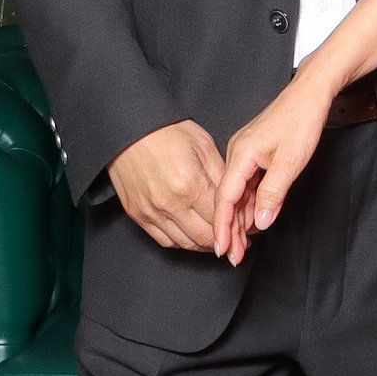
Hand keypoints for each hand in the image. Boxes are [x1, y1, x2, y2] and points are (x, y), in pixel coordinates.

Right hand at [106, 120, 224, 251]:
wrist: (130, 129)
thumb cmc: (167, 132)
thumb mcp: (204, 146)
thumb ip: (221, 176)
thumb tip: (237, 200)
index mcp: (190, 184)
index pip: (220, 219)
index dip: (237, 228)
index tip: (246, 232)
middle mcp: (170, 203)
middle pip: (204, 237)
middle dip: (225, 242)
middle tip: (237, 241)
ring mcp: (151, 211)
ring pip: (185, 244)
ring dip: (204, 246)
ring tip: (218, 240)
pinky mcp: (137, 215)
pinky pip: (165, 240)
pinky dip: (182, 242)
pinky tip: (193, 236)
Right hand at [213, 78, 332, 264]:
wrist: (310, 94)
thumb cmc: (301, 120)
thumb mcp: (290, 162)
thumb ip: (273, 193)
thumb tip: (260, 221)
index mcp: (241, 154)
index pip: (225, 197)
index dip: (222, 226)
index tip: (222, 248)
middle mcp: (238, 154)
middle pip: (228, 199)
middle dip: (230, 229)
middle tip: (234, 256)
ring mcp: (245, 154)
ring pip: (237, 194)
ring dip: (239, 220)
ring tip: (240, 246)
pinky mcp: (254, 155)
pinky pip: (246, 185)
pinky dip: (248, 205)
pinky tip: (251, 221)